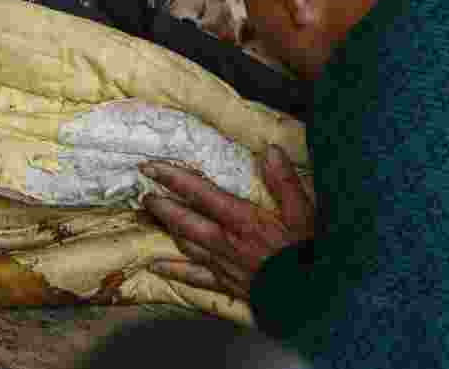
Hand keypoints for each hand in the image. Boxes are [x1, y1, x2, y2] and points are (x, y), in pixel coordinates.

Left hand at [139, 143, 314, 300]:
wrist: (305, 296)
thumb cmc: (304, 252)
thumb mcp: (303, 212)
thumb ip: (285, 181)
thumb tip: (270, 151)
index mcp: (242, 219)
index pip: (200, 193)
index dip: (174, 178)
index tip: (151, 167)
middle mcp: (225, 240)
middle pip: (184, 220)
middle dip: (161, 205)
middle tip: (144, 194)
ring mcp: (222, 264)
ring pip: (185, 244)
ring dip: (165, 229)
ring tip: (150, 217)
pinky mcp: (225, 282)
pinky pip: (193, 276)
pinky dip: (174, 270)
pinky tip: (157, 266)